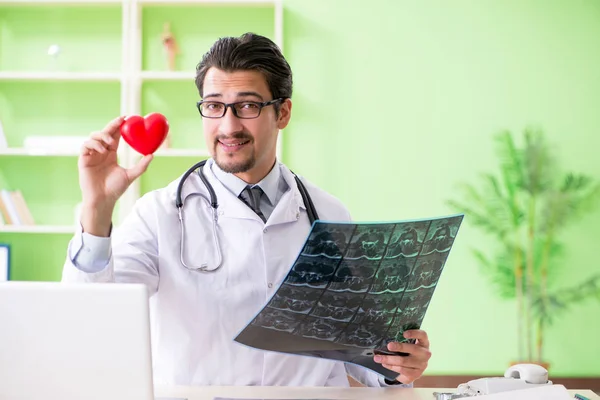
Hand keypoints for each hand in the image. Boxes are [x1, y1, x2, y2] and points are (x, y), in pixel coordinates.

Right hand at [78, 116, 152, 235]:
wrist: (103, 199)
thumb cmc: (116, 189)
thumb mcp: (131, 175)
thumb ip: (141, 166)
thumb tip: (152, 155)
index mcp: (111, 154)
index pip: (114, 136)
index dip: (119, 127)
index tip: (127, 119)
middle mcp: (101, 152)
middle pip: (104, 133)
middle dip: (112, 125)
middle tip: (121, 120)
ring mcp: (91, 155)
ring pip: (93, 137)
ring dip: (102, 136)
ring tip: (111, 142)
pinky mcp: (83, 160)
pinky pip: (85, 146)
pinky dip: (94, 145)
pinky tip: (103, 150)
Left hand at [373, 329, 430, 384]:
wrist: (414, 369)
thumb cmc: (409, 353)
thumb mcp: (409, 345)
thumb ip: (402, 341)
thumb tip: (384, 337)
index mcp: (424, 343)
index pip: (422, 335)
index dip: (414, 333)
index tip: (404, 333)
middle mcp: (425, 353)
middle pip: (413, 349)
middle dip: (399, 347)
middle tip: (389, 346)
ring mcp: (421, 365)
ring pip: (404, 361)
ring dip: (389, 359)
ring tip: (378, 358)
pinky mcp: (416, 374)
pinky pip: (401, 370)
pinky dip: (391, 367)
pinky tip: (384, 364)